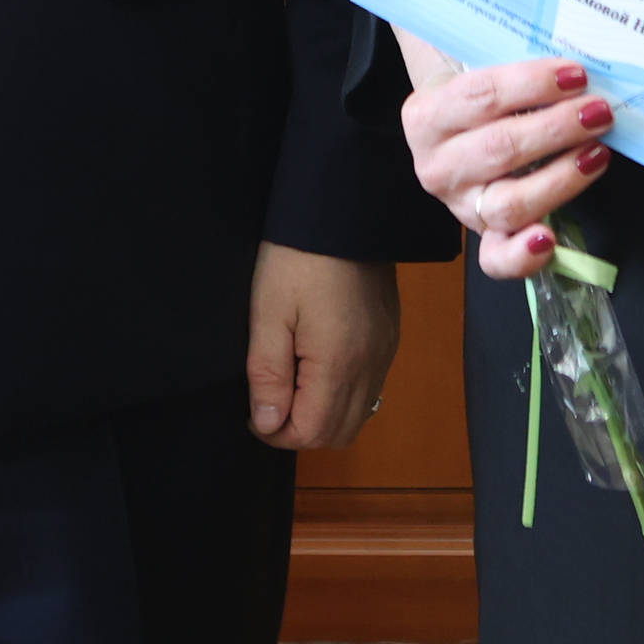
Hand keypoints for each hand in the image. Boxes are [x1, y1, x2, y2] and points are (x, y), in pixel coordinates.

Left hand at [245, 244, 400, 449]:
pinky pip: (371, 389)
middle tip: (270, 402)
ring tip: (292, 386)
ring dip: (324, 416)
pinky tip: (319, 370)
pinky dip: (345, 396)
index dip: (275, 434)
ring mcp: (386, 352)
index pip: (311, 433)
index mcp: (338, 364)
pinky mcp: (390, 337)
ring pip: (359, 416)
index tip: (253, 411)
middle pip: (338, 434)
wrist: (343, 209)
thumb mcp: (267, 314)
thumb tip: (268, 424)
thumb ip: (267, 375)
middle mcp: (370, 366)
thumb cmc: (296, 258)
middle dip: (300, 431)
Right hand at [403, 57, 615, 279]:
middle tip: (598, 111)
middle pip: (501, 148)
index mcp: (427, 115)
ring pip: (510, 201)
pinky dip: (524, 253)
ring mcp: (459, 205)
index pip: (482, 94)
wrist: (451, 130)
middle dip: (558, 128)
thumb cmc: (477, 94)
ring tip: (596, 152)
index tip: (575, 74)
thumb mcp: (476, 67)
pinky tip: (549, 238)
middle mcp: (437, 164)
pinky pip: (497, 258)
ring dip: (561, 178)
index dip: (533, 84)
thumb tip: (572, 61)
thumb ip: (509, 58)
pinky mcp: (481, 234)